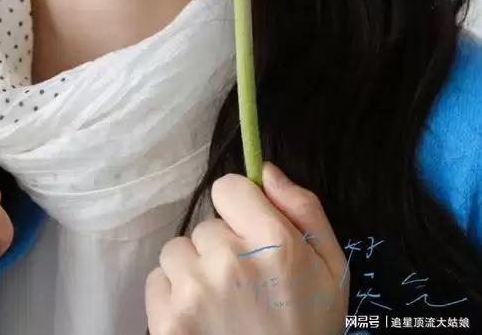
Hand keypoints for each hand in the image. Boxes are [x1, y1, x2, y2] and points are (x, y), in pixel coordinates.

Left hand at [145, 162, 349, 333]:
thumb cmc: (309, 328)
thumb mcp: (332, 270)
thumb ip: (303, 210)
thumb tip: (265, 171)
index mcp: (273, 242)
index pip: (227, 187)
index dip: (239, 209)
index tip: (249, 235)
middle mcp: (229, 260)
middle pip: (205, 225)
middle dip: (221, 248)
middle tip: (244, 285)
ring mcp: (194, 291)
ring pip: (178, 251)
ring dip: (195, 271)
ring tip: (221, 304)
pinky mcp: (167, 321)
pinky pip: (157, 281)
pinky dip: (174, 297)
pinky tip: (200, 319)